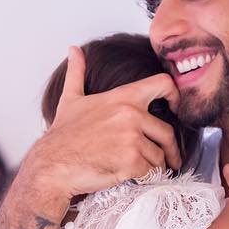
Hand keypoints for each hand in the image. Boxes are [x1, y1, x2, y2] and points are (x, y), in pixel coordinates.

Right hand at [28, 47, 181, 198]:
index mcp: (122, 98)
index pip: (163, 84)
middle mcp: (130, 115)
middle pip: (167, 131)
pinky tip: (137, 177)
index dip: (176, 95)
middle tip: (170, 158)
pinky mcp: (131, 163)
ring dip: (156, 165)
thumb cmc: (62, 135)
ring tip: (147, 169)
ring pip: (159, 155)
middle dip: (169, 148)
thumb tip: (74, 50)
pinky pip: (151, 171)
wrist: (52, 165)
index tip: (176, 108)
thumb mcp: (71, 99)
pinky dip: (146, 177)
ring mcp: (132, 139)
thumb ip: (77, 73)